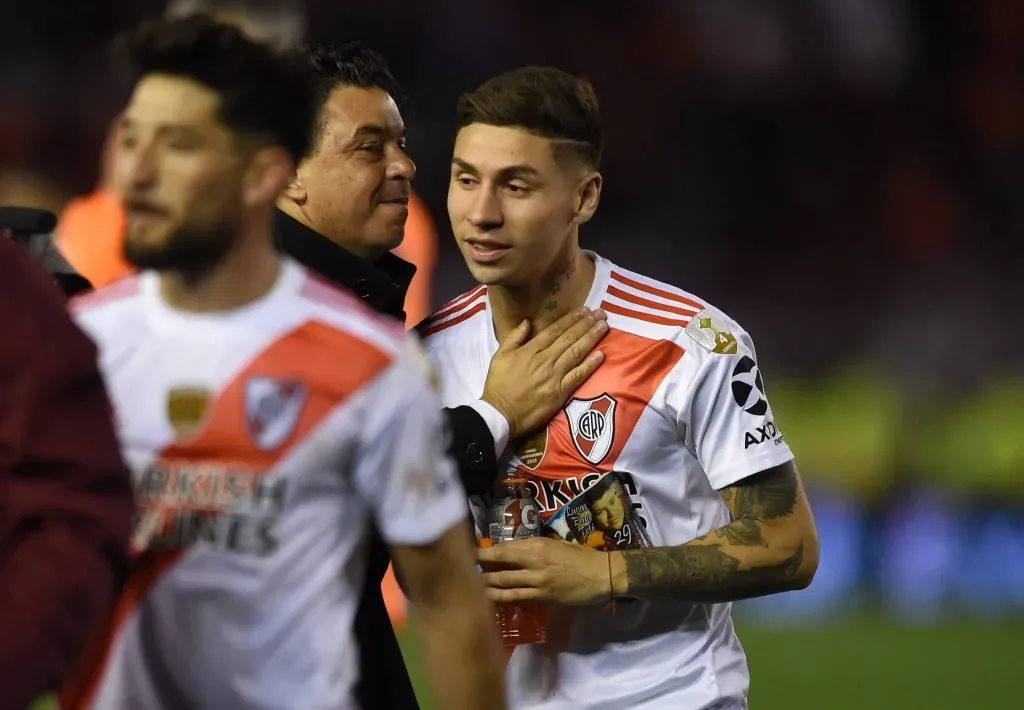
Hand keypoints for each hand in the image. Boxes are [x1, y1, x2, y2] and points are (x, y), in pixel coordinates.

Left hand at [477, 537, 612, 604]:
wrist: (601, 574)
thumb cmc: (581, 555)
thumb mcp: (556, 544)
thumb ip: (534, 547)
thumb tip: (513, 550)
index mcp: (537, 545)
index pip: (504, 548)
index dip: (484, 552)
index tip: (470, 553)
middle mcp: (534, 561)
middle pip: (500, 565)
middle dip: (480, 569)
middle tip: (463, 571)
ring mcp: (538, 581)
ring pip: (505, 584)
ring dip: (486, 586)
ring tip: (470, 588)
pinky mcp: (544, 596)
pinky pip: (518, 598)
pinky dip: (503, 598)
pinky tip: (492, 600)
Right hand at [482, 308, 607, 439]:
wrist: (501, 413)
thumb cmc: (499, 385)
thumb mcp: (500, 356)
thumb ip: (514, 337)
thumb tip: (527, 321)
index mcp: (531, 350)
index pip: (555, 330)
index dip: (571, 319)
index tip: (584, 310)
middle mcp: (546, 359)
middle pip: (569, 338)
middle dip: (586, 324)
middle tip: (600, 313)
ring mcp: (555, 375)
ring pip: (577, 352)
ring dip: (591, 338)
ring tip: (604, 326)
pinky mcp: (561, 392)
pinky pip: (579, 375)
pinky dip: (590, 365)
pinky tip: (601, 355)